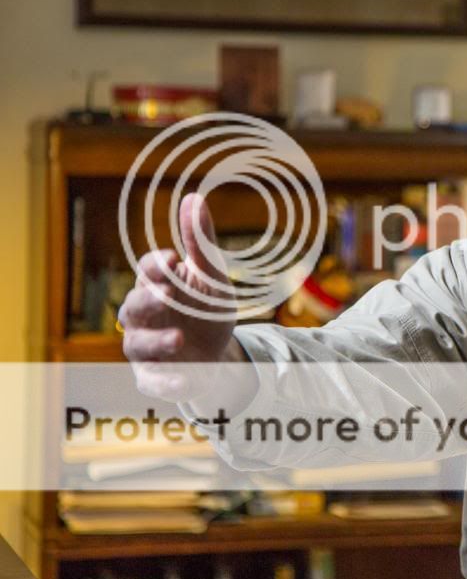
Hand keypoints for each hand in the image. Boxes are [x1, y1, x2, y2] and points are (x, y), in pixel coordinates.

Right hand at [120, 193, 242, 403]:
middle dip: (149, 299)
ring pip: (137, 344)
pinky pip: (153, 382)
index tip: (173, 260)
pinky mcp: (155, 378)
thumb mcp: (212, 277)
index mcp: (157, 286)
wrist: (221, 355)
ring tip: (180, 337)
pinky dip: (166, 382)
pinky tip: (183, 380)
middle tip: (169, 293)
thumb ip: (201, 242)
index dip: (156, 266)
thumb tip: (194, 197)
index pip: (146, 271)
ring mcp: (146, 349)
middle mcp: (144, 316)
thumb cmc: (208, 310)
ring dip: (157, 341)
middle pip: (134, 306)